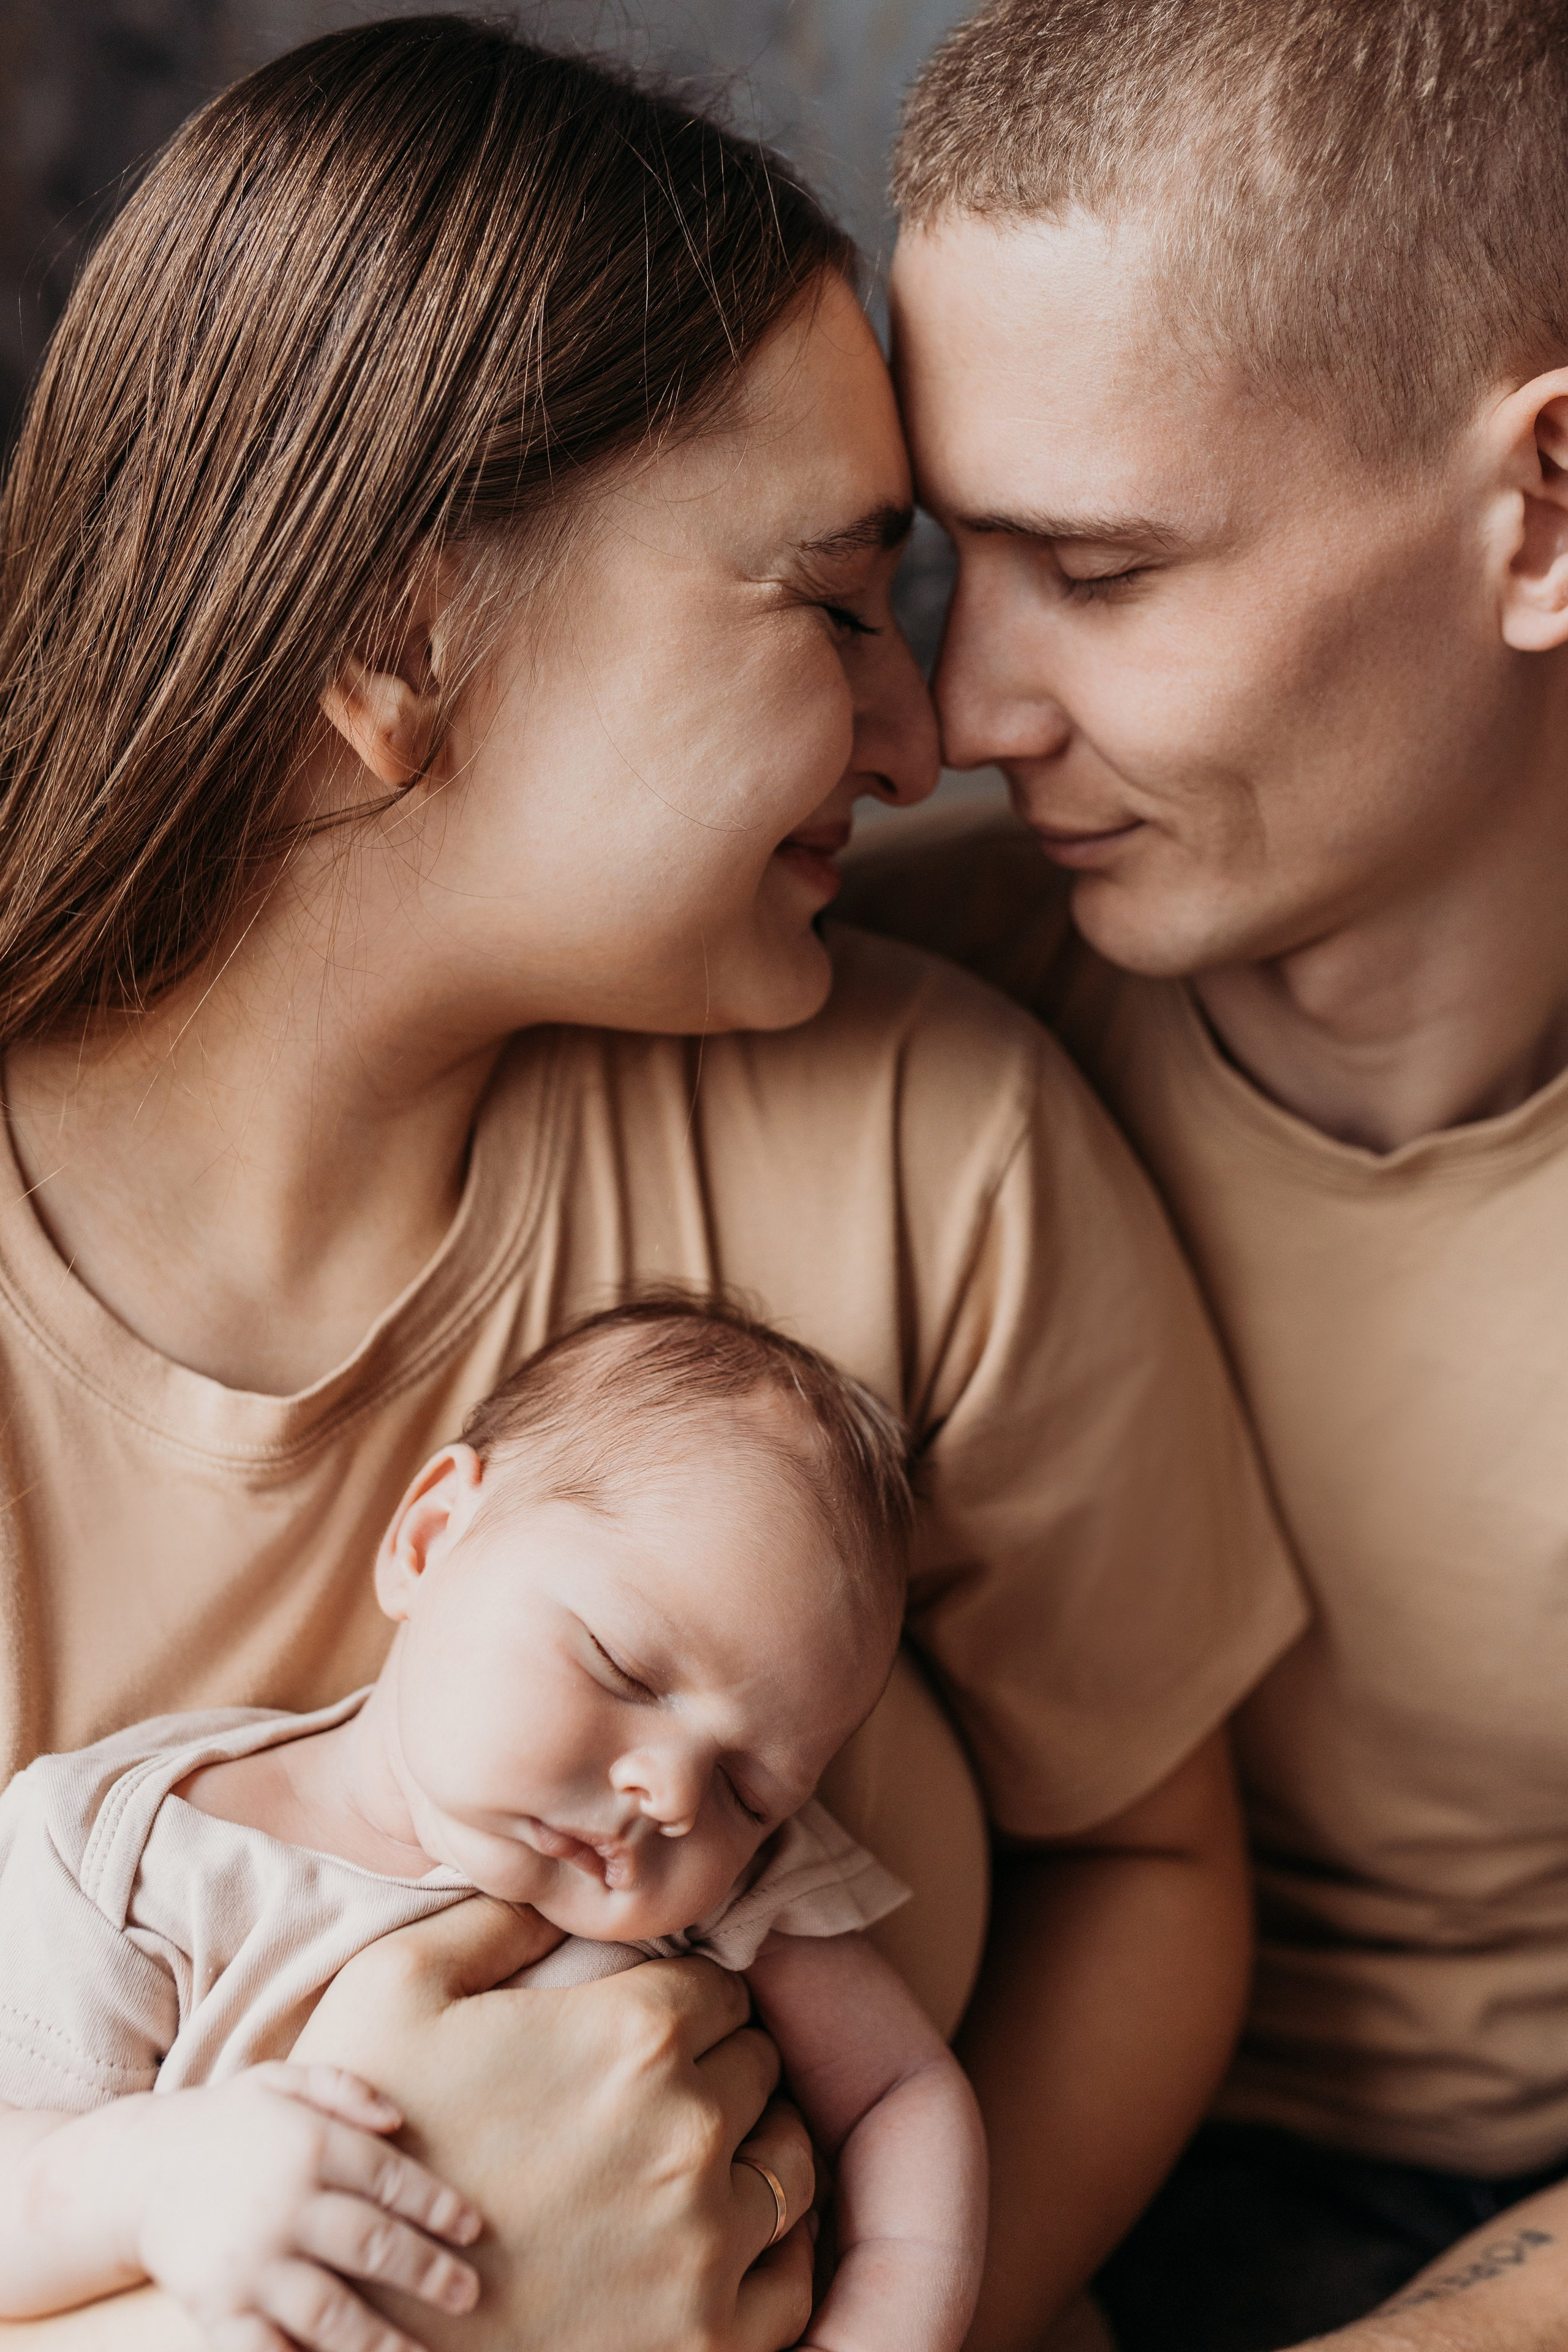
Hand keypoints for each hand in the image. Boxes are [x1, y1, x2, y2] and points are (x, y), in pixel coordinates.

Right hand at [57, 2063, 480, 2351]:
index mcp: (307, 2146)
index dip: (437, 2206)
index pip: (390, 2180)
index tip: (472, 2229)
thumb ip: (343, 2089)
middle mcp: (285, 2206)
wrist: (138, 2169)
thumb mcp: (281, 2081)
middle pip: (373, 2245)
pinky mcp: (219, 2308)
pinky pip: (267, 2351)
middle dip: (428, 2272)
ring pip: (331, 2311)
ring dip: (382, 2340)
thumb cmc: (228, 2125)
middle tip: (467, 2293)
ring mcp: (252, 2264)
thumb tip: (398, 2119)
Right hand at [291, 1896, 816, 2350]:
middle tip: (659, 2094)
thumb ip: (495, 1915)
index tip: (650, 2027)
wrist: (350, 2313)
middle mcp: (690, 2132)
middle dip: (716, 2067)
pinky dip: (773, 2251)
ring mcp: (706, 2245)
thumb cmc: (368, 2144)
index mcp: (634, 2035)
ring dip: (752, 2149)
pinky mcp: (707, 2339)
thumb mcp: (393, 1987)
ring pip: (787, 2163)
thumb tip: (562, 1884)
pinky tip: (725, 2240)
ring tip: (695, 2161)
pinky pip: (790, 2279)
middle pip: (756, 2067)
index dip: (685, 2000)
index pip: (721, 1987)